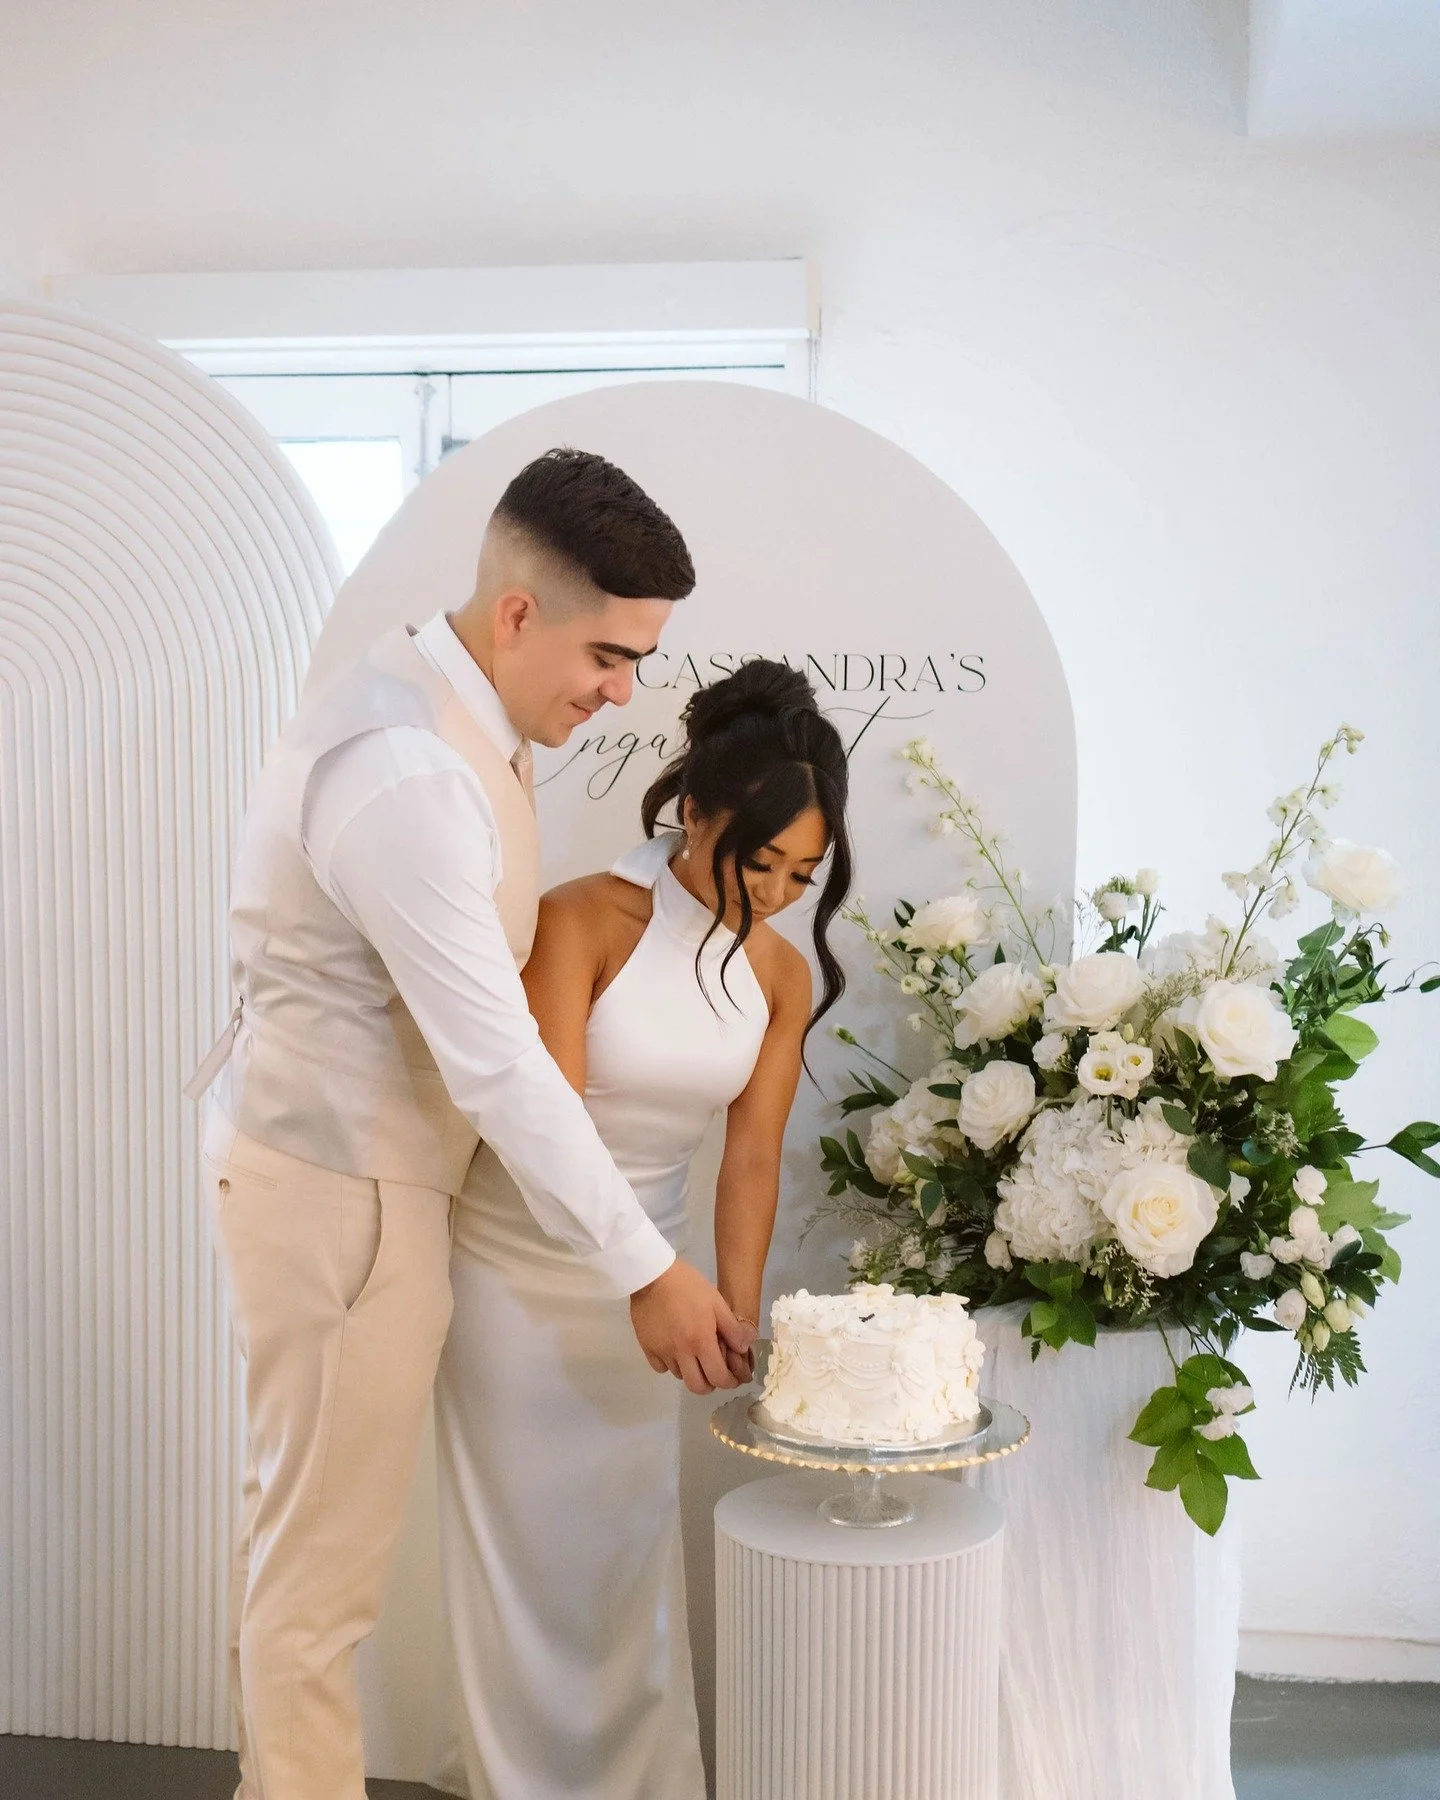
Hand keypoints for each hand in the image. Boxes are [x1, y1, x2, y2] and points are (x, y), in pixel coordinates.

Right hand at [630, 1260, 756, 1394]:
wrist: (652, 1275)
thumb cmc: (688, 1285)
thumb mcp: (716, 1301)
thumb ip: (731, 1328)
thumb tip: (743, 1349)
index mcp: (700, 1341)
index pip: (718, 1377)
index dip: (729, 1382)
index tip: (733, 1378)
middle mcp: (681, 1352)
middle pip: (697, 1387)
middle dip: (710, 1383)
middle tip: (713, 1370)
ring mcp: (662, 1352)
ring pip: (680, 1376)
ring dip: (691, 1371)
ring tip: (694, 1354)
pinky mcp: (647, 1348)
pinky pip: (661, 1367)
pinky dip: (670, 1364)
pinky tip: (674, 1349)